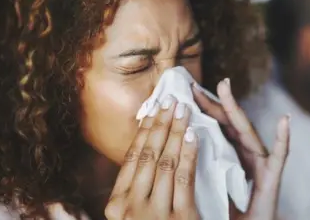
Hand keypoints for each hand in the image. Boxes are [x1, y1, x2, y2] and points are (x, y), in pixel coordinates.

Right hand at [105, 96, 199, 219]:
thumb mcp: (132, 215)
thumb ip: (131, 191)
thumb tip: (141, 150)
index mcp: (116, 205)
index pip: (132, 157)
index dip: (144, 130)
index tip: (154, 108)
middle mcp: (131, 207)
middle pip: (148, 155)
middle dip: (161, 123)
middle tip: (171, 100)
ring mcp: (155, 214)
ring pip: (165, 162)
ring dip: (176, 132)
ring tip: (184, 111)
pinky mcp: (180, 218)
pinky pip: (184, 178)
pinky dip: (189, 153)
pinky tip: (193, 135)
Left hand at [193, 79, 289, 219]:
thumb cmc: (226, 215)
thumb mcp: (208, 188)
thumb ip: (200, 170)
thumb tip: (176, 152)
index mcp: (231, 157)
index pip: (216, 128)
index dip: (203, 110)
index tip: (186, 92)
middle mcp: (246, 157)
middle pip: (228, 124)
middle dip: (212, 102)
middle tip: (194, 85)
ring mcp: (260, 165)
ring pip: (247, 132)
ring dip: (236, 109)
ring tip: (225, 88)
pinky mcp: (271, 179)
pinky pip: (279, 157)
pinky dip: (283, 139)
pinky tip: (284, 121)